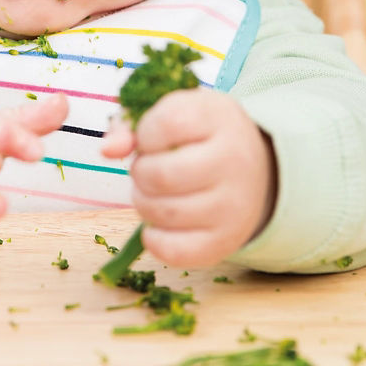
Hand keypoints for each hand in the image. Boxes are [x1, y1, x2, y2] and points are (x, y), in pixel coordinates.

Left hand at [99, 88, 275, 266]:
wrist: (257, 169)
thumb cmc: (200, 136)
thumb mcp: (172, 114)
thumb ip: (131, 124)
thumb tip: (108, 149)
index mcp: (219, 117)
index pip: (166, 124)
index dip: (144, 134)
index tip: (151, 139)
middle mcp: (234, 160)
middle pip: (159, 175)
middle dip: (139, 173)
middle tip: (148, 170)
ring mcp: (234, 205)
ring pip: (162, 212)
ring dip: (143, 203)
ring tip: (154, 193)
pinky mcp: (226, 241)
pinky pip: (174, 251)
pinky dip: (154, 239)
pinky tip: (158, 224)